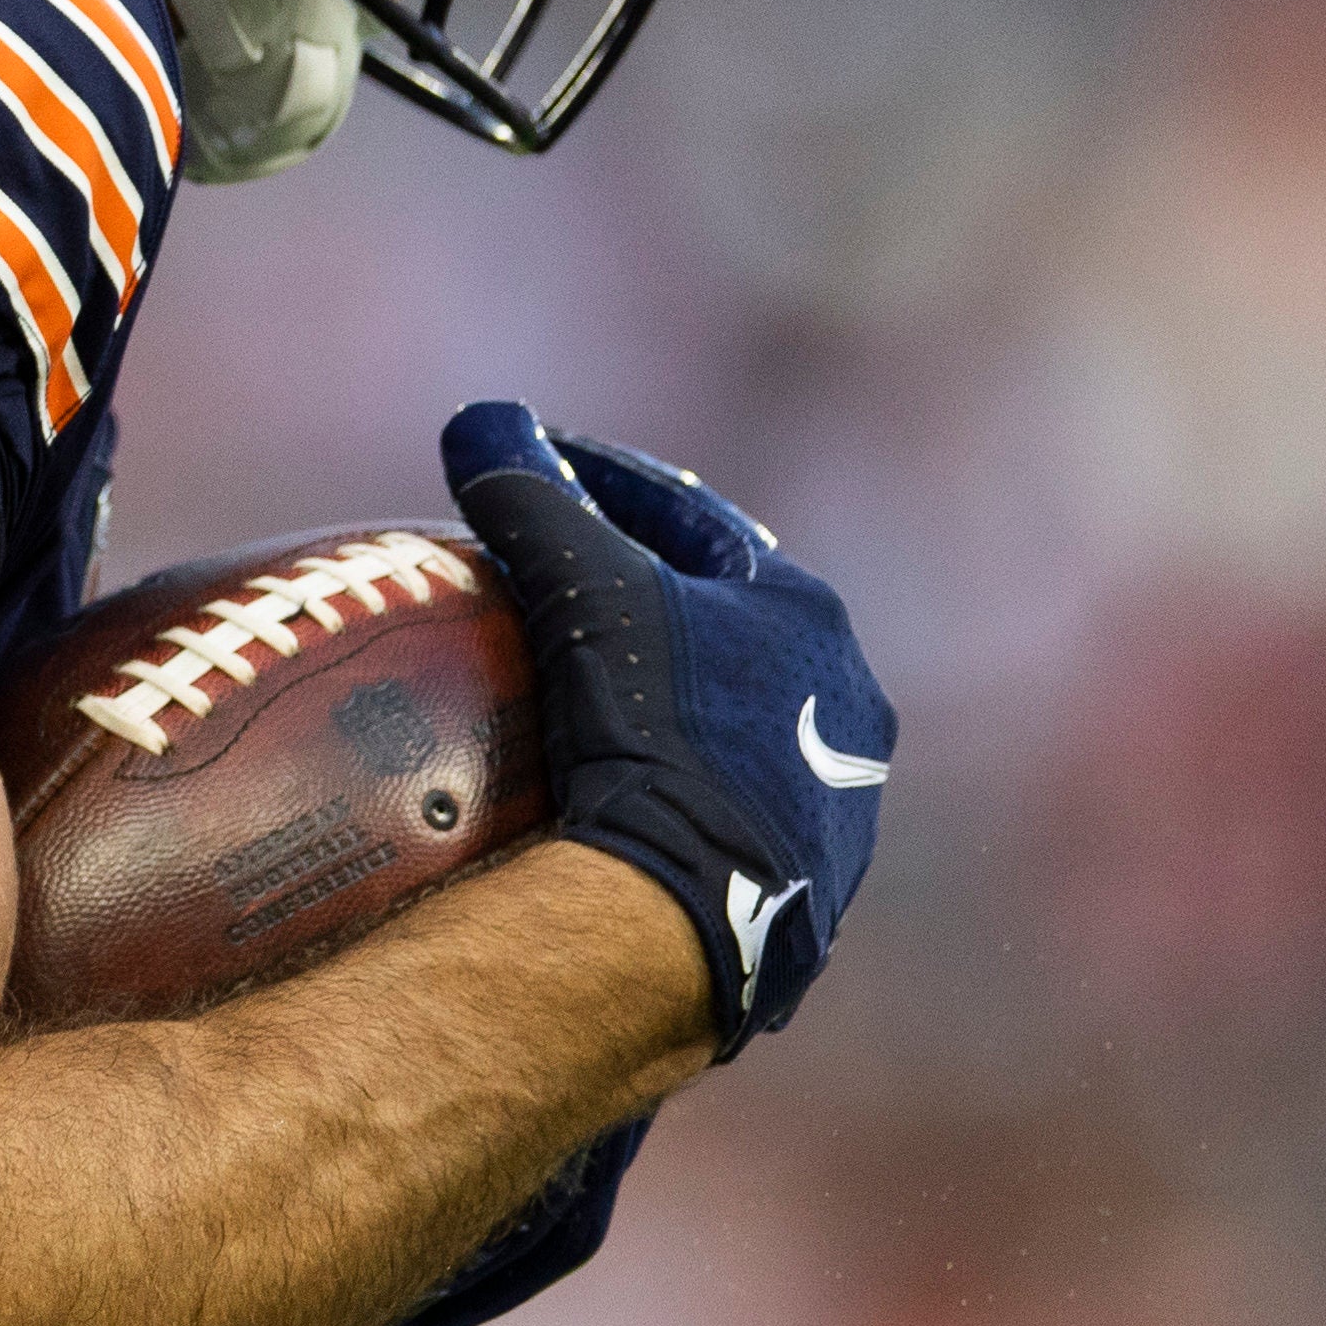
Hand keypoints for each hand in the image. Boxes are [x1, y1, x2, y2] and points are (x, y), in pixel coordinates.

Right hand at [439, 402, 891, 1055]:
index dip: (608, 484)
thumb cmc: (657, 730)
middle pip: (727, 616)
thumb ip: (534, 501)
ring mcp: (836, 800)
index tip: (541, 469)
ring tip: (587, 690)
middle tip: (565, 576)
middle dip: (650, 589)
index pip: (696, 520)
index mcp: (808, 615)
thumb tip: (479, 422)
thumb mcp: (586, 595)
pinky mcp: (807, 881)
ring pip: (737, 716)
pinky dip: (673, 775)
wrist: (703, 904)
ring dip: (668, 691)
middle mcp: (846, 698)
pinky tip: (618, 791)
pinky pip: (727, 802)